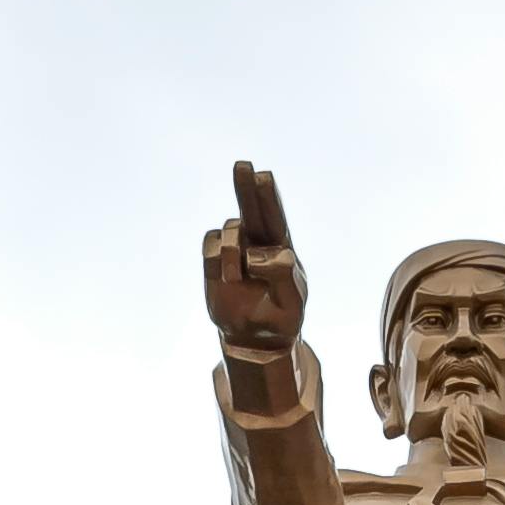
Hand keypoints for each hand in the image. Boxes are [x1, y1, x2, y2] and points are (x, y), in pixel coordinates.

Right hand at [203, 159, 305, 357]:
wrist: (254, 339)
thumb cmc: (280, 317)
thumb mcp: (292, 302)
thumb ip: (284, 276)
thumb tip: (259, 254)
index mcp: (281, 246)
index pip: (275, 216)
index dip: (268, 196)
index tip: (263, 176)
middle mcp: (257, 241)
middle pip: (251, 207)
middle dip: (246, 186)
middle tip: (243, 165)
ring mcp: (234, 249)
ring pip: (229, 230)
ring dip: (232, 252)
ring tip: (237, 277)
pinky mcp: (214, 261)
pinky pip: (211, 245)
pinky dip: (217, 259)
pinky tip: (227, 277)